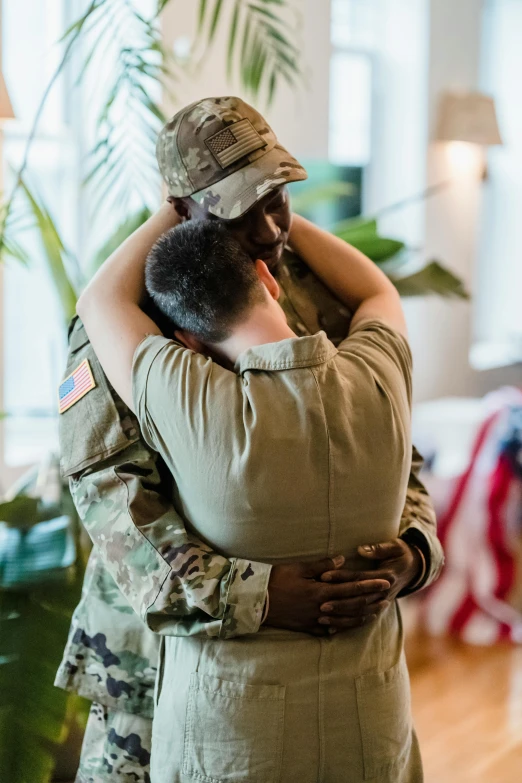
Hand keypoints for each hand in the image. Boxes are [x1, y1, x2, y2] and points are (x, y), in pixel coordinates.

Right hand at [265, 556, 390, 635]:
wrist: (256, 601)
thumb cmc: (276, 579)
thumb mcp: (299, 567)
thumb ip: (323, 565)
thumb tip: (342, 560)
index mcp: (321, 591)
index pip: (352, 588)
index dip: (370, 585)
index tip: (385, 582)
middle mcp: (321, 608)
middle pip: (353, 605)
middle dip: (372, 601)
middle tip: (387, 596)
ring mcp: (315, 620)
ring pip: (345, 620)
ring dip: (363, 616)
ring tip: (376, 612)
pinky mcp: (308, 628)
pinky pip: (330, 630)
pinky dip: (343, 628)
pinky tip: (351, 626)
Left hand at [317, 539, 421, 628]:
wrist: (414, 568)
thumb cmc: (401, 553)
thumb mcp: (394, 546)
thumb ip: (378, 549)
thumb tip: (361, 550)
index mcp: (386, 577)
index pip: (359, 578)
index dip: (341, 577)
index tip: (323, 576)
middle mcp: (384, 593)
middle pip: (358, 600)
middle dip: (339, 603)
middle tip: (320, 604)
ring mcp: (382, 602)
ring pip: (359, 613)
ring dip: (341, 617)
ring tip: (322, 618)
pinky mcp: (378, 608)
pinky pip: (362, 620)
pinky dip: (347, 625)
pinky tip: (332, 629)